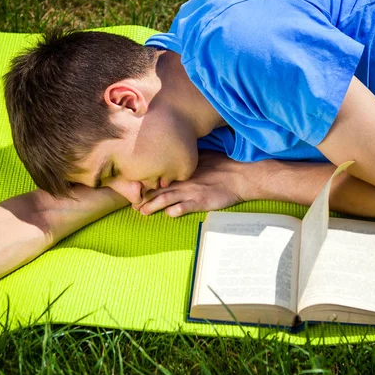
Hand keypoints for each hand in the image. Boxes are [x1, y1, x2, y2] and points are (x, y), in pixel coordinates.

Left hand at [133, 150, 249, 217]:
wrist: (240, 176)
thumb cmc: (224, 166)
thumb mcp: (203, 159)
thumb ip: (188, 164)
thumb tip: (176, 162)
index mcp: (183, 172)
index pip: (160, 179)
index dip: (147, 185)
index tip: (137, 190)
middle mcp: (184, 182)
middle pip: (158, 191)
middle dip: (144, 198)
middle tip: (133, 204)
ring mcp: (191, 193)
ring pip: (166, 200)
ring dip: (153, 206)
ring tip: (142, 212)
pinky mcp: (200, 202)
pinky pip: (184, 208)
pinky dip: (175, 211)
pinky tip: (168, 214)